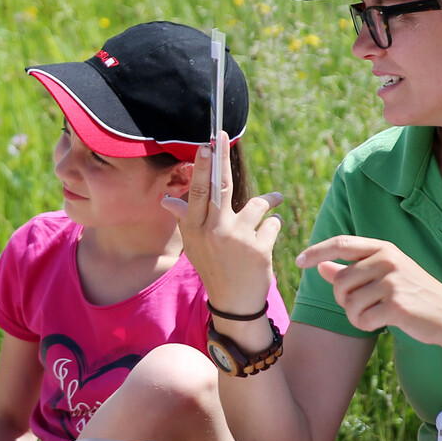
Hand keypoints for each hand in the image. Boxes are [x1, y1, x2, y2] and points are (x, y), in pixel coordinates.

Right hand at [160, 132, 282, 318]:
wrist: (234, 304)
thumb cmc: (214, 268)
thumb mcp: (194, 246)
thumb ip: (186, 220)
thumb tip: (166, 200)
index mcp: (196, 229)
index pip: (198, 191)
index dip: (202, 167)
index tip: (206, 145)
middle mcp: (213, 231)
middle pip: (220, 187)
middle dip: (222, 159)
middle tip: (222, 136)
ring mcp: (236, 239)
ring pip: (258, 204)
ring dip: (270, 200)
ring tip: (275, 200)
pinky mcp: (258, 249)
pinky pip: (272, 223)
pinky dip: (274, 225)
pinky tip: (270, 234)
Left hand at [295, 235, 441, 349]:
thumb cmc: (414, 294)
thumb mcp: (385, 275)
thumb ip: (352, 269)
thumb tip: (319, 265)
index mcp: (384, 248)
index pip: (341, 243)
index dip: (316, 251)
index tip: (299, 262)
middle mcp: (388, 260)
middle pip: (340, 280)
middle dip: (342, 298)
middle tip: (361, 305)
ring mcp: (393, 282)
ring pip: (348, 302)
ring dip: (354, 315)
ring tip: (374, 315)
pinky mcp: (396, 306)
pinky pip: (361, 319)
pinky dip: (364, 325)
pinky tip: (380, 323)